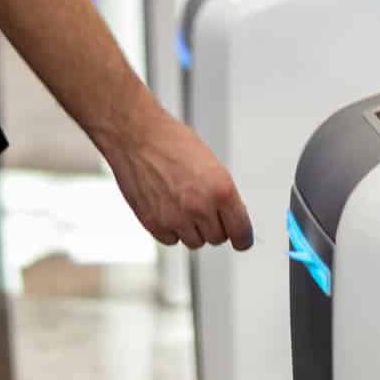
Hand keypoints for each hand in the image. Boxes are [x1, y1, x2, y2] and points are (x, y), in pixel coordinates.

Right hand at [98, 104, 254, 251]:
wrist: (137, 137)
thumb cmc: (172, 142)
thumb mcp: (212, 165)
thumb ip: (223, 194)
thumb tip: (230, 215)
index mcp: (221, 190)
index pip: (241, 233)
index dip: (242, 238)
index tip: (242, 240)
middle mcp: (200, 207)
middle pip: (218, 238)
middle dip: (215, 226)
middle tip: (205, 208)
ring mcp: (176, 218)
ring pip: (195, 242)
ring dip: (193, 230)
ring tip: (183, 204)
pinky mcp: (154, 224)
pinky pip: (171, 240)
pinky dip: (171, 230)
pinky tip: (168, 209)